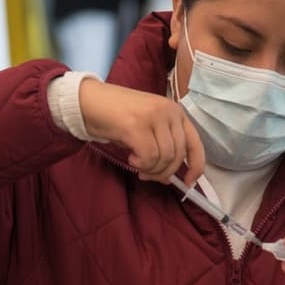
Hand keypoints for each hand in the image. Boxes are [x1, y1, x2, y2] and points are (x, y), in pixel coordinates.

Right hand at [79, 79, 204, 184]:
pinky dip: (140, 164)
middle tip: (148, 175)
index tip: (190, 182)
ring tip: (136, 163)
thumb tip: (171, 176)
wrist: (89, 101)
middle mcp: (168, 111)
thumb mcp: (148, 127)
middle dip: (164, 172)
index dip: (196, 166)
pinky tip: (130, 158)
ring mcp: (153, 116)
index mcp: (175, 111)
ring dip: (150, 168)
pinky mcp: (137, 125)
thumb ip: (163, 146)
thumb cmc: (117, 117)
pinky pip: (148, 157)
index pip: (195, 143)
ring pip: (164, 158)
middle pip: (177, 155)